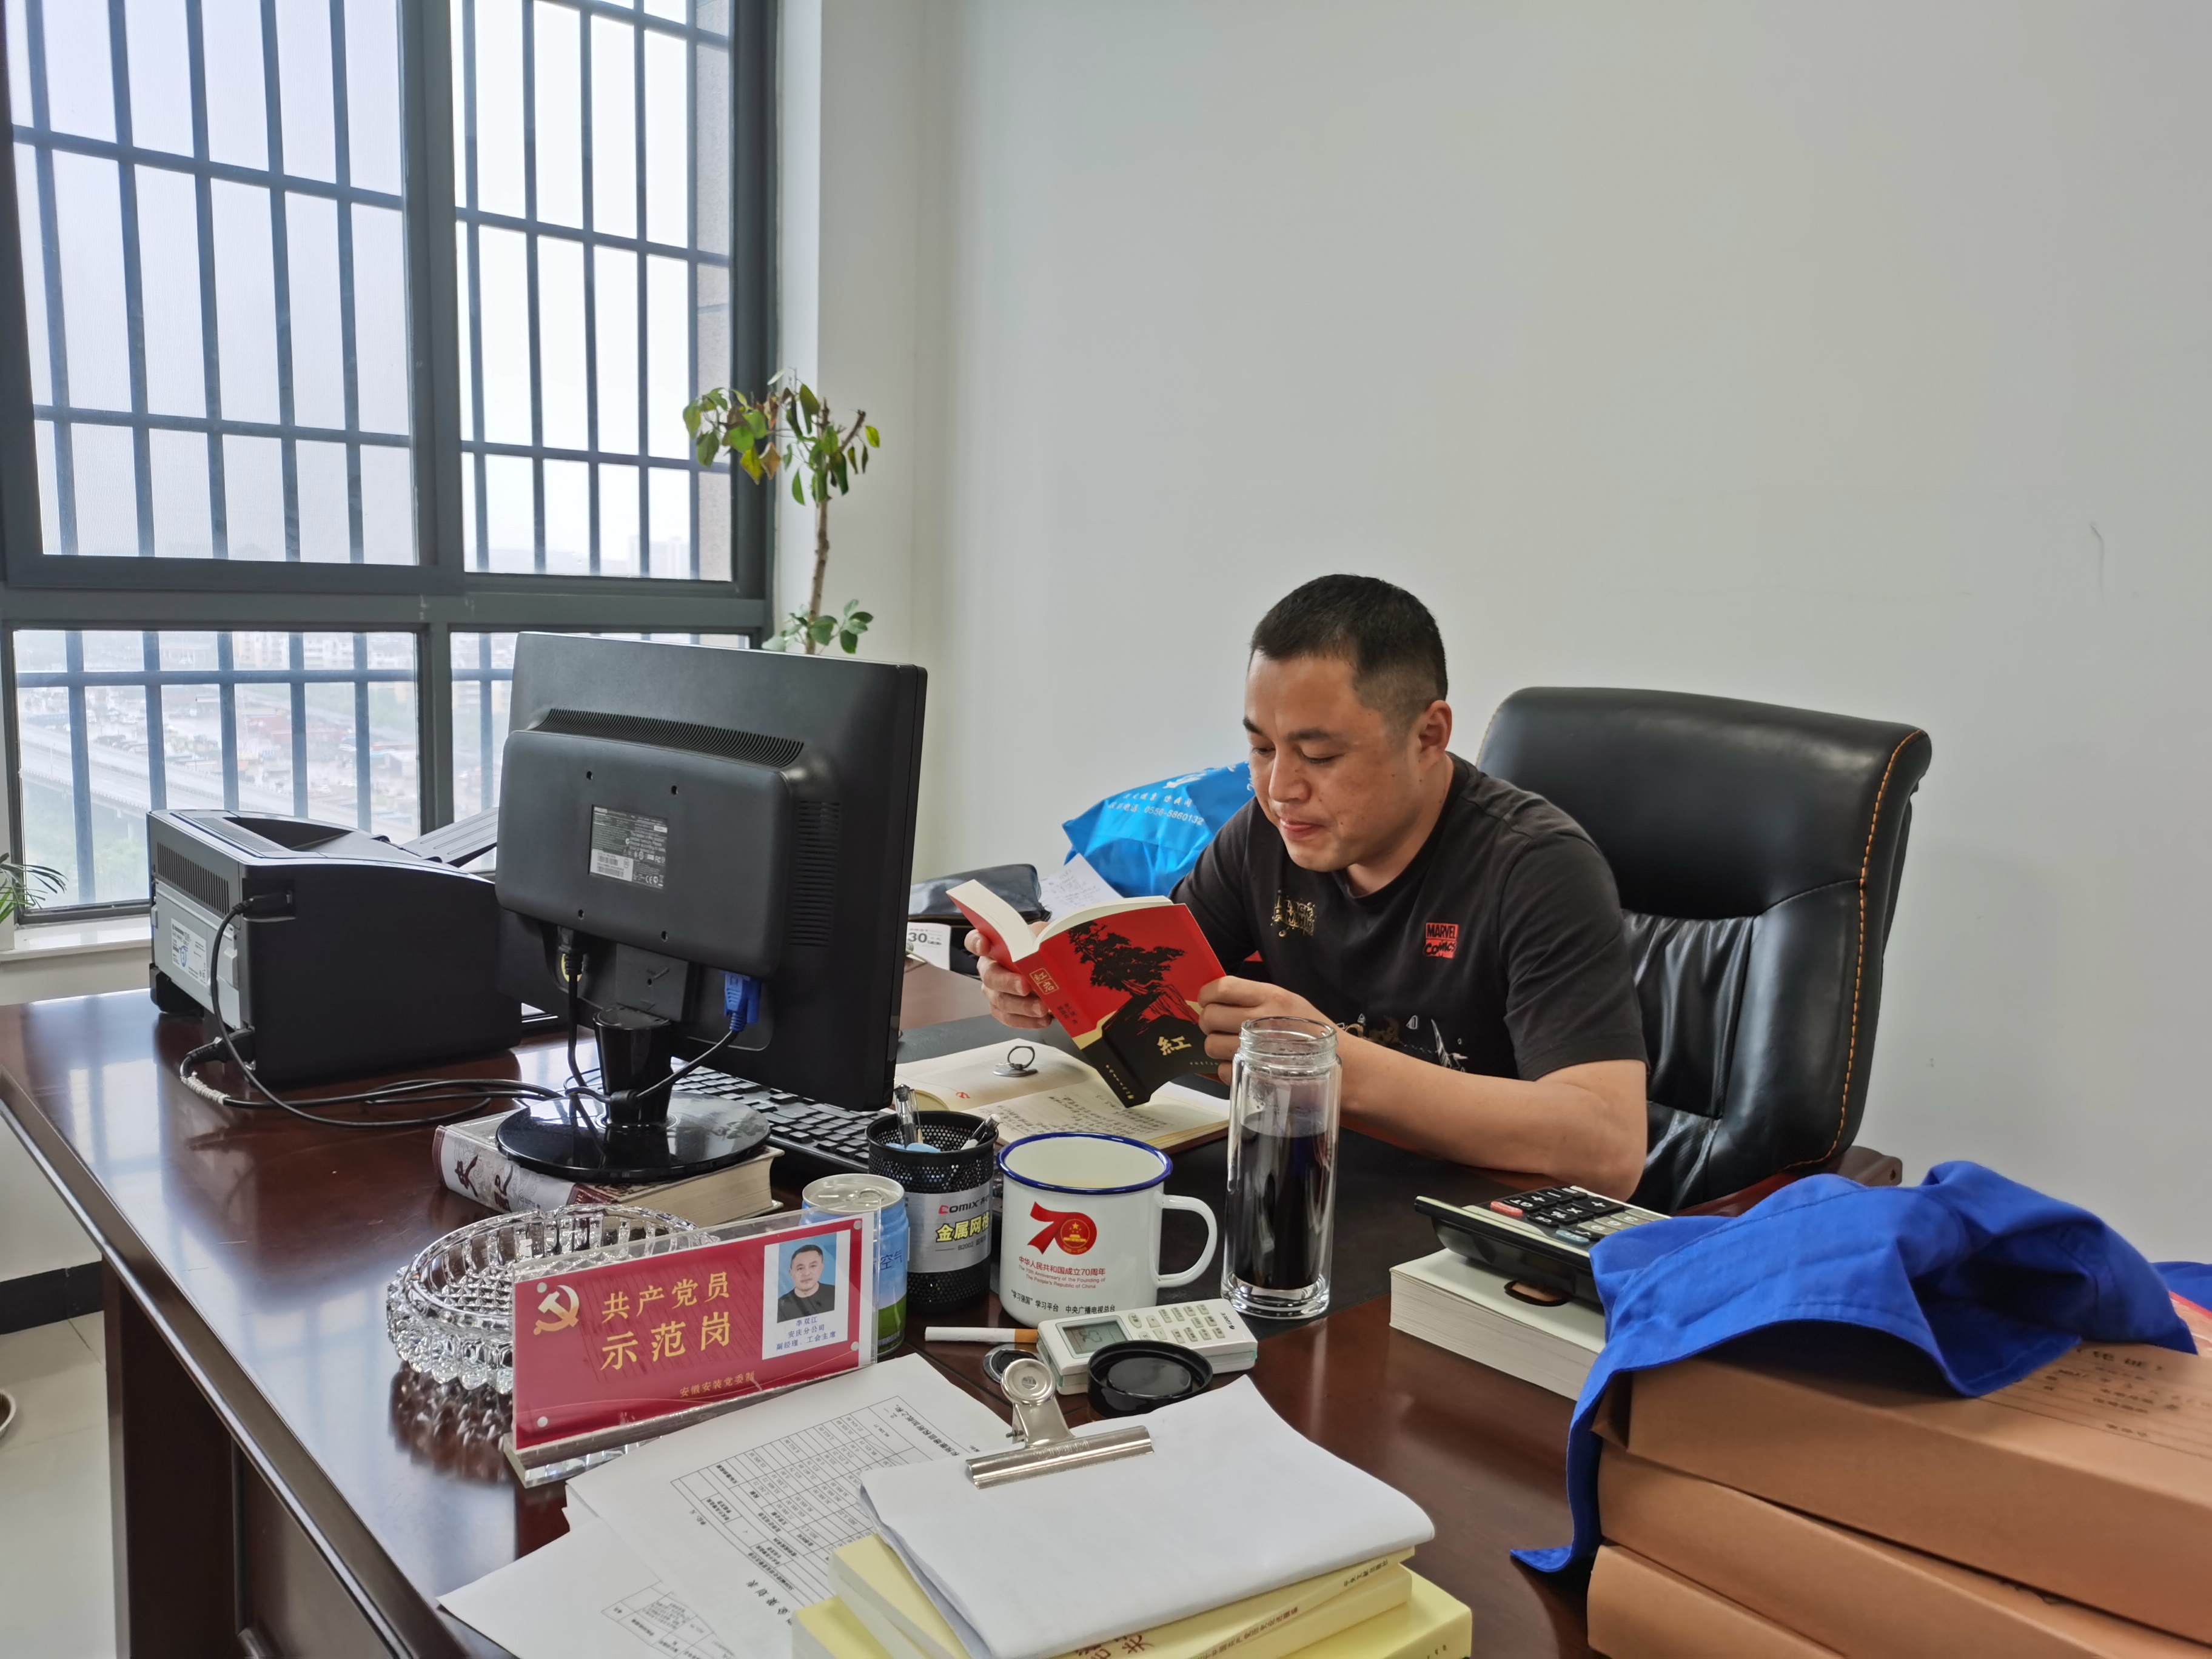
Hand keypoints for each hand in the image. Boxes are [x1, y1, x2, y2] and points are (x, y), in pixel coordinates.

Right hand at [967, 929, 1051, 1030]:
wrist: (1051, 968)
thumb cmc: (1042, 950)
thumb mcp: (1043, 938)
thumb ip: (1040, 937)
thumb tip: (1048, 946)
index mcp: (994, 946)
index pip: (974, 941)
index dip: (976, 943)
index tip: (984, 945)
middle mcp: (989, 969)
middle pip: (990, 976)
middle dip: (1008, 982)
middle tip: (1025, 986)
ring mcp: (993, 991)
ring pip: (1000, 1001)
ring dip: (1022, 1006)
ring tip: (1042, 1008)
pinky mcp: (1002, 1010)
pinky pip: (1009, 1018)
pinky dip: (1027, 1020)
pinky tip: (1042, 1019)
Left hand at [1196, 977, 1331, 1079]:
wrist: (1346, 1065)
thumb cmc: (1315, 1033)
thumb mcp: (1291, 1003)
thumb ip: (1257, 1000)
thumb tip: (1218, 1000)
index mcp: (1270, 996)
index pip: (1221, 987)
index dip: (1207, 995)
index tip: (1208, 1002)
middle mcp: (1262, 1019)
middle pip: (1210, 1017)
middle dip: (1208, 1024)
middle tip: (1219, 1029)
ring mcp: (1258, 1048)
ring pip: (1211, 1046)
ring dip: (1216, 1048)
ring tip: (1233, 1048)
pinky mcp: (1256, 1073)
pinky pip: (1223, 1070)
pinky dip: (1227, 1070)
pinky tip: (1245, 1066)